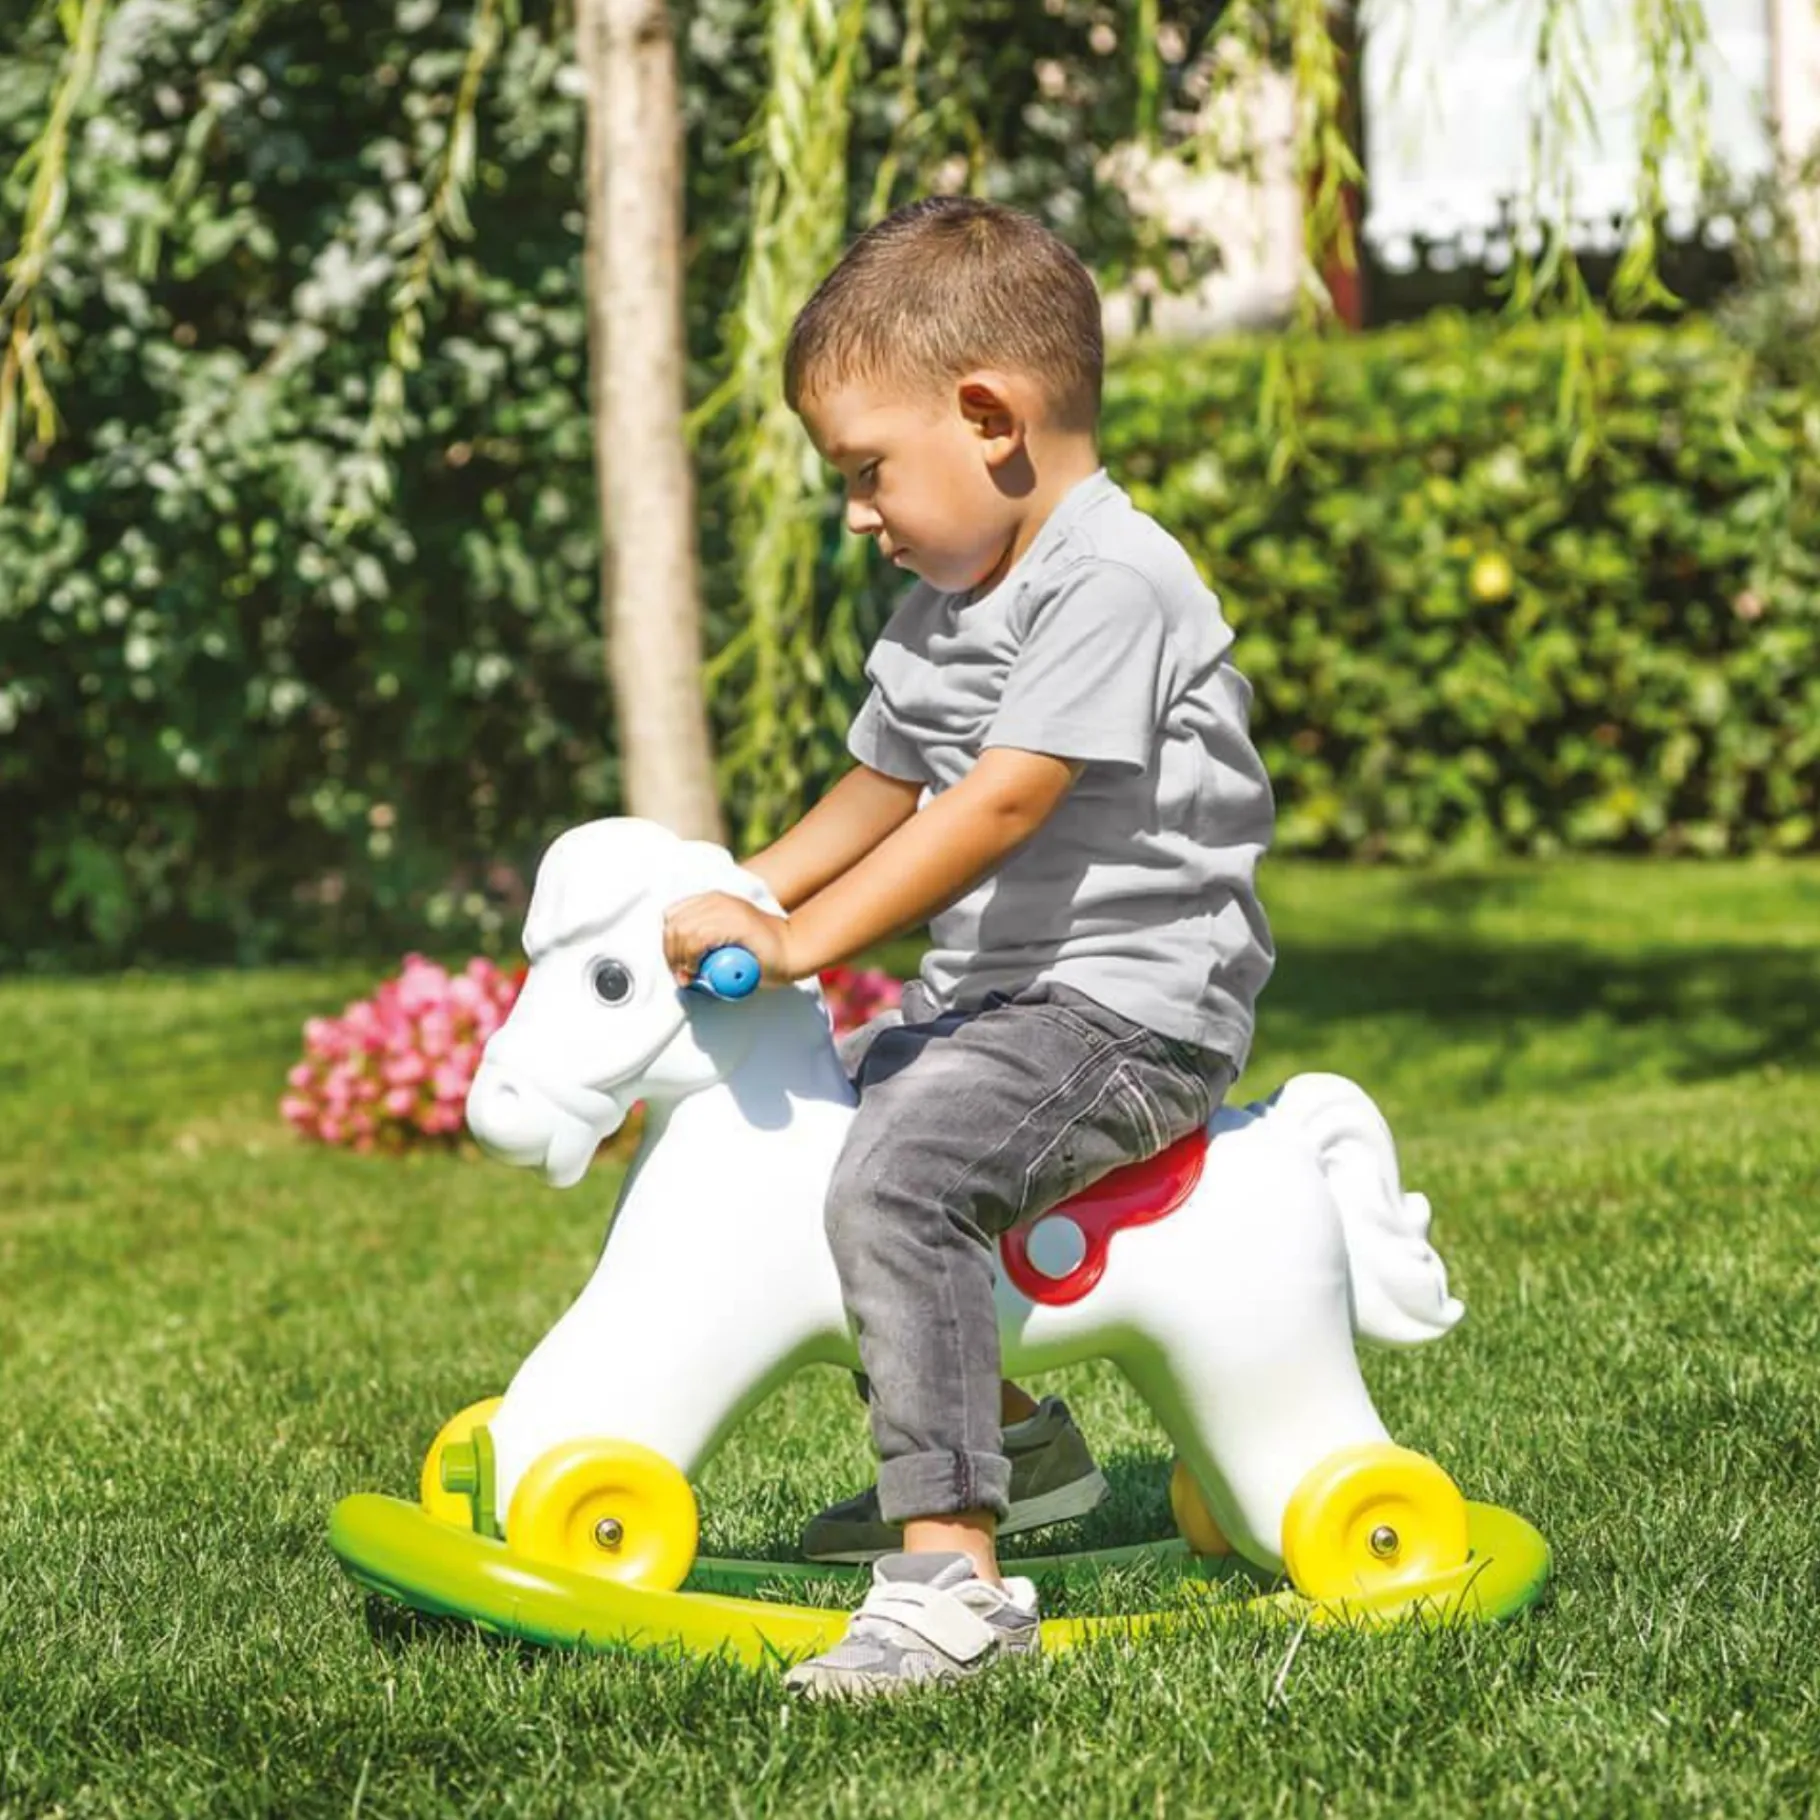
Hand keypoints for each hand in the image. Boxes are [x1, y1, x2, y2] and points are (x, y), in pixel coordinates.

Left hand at [661, 893, 795, 988]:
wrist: (793, 951)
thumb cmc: (760, 954)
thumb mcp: (725, 941)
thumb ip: (704, 941)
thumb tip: (677, 961)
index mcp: (712, 901)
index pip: (672, 916)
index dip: (669, 943)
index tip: (678, 965)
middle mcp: (717, 900)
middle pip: (674, 924)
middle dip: (671, 954)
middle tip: (682, 976)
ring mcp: (727, 909)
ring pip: (683, 930)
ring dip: (680, 957)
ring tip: (690, 976)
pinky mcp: (736, 922)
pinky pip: (700, 938)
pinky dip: (693, 956)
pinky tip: (699, 969)